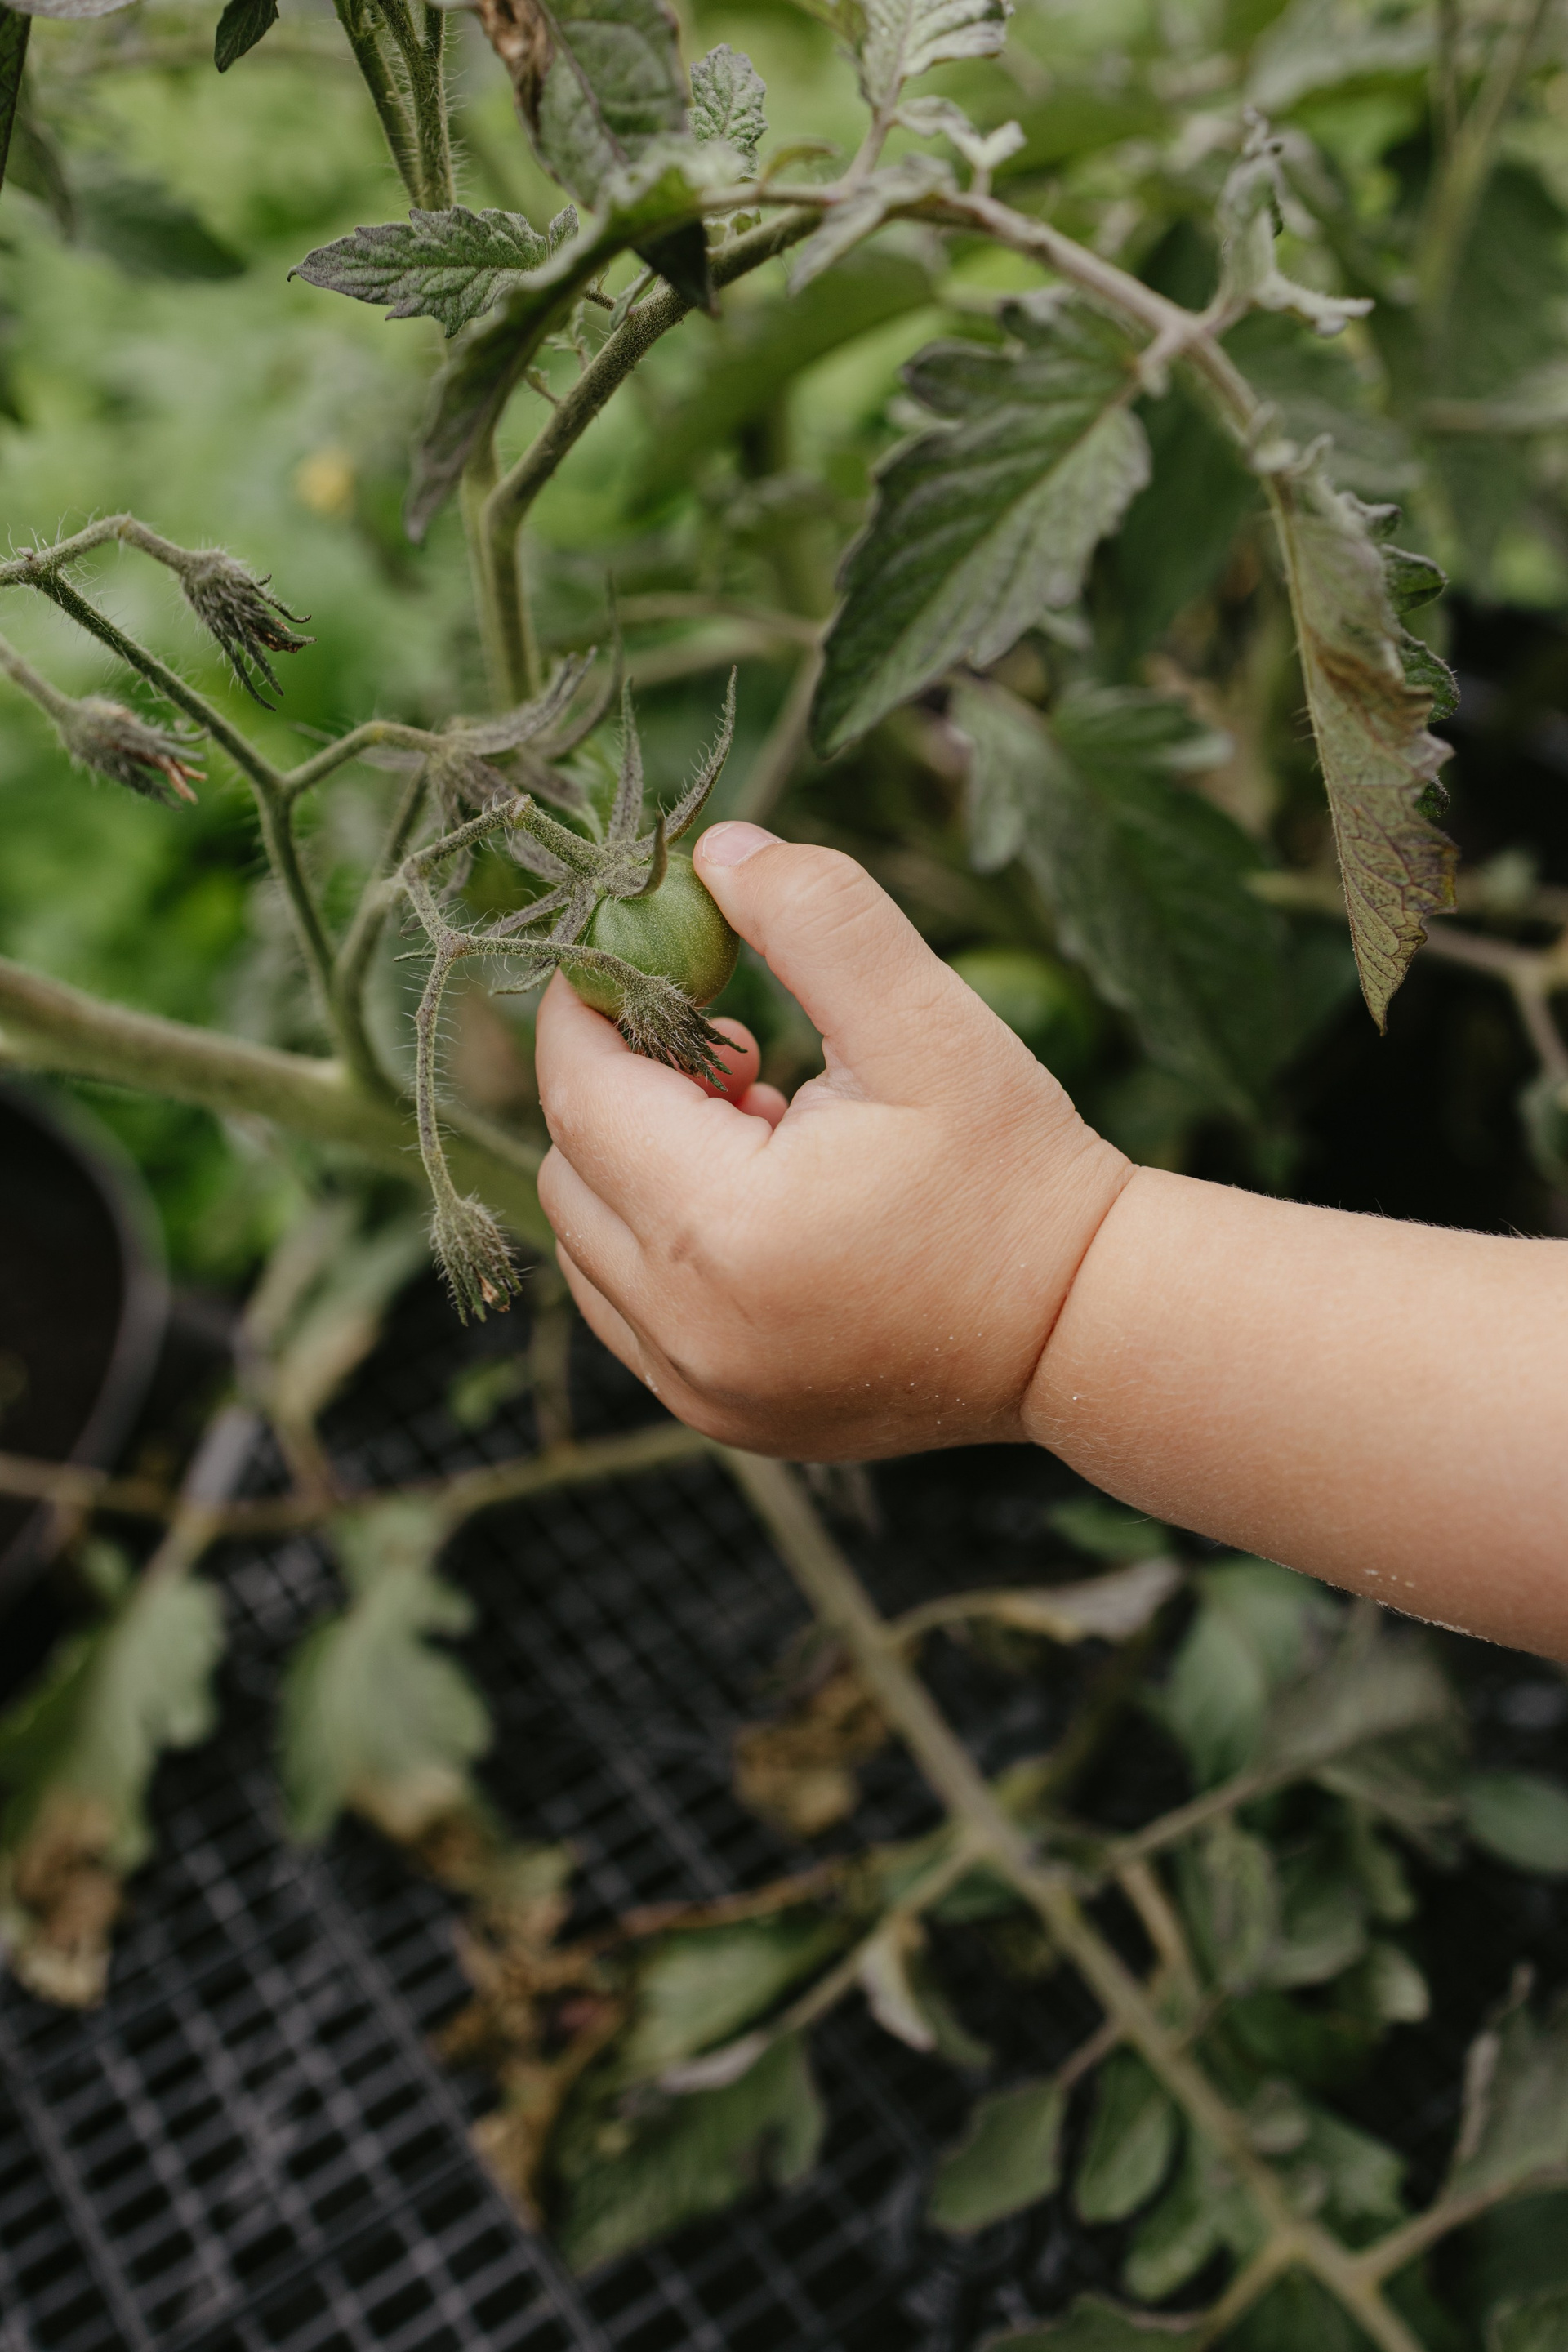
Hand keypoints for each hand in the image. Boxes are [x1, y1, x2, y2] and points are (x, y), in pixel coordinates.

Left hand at [535, 824, 1131, 1459]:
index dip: (592, 1007)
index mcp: (724, 1228)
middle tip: (736, 1052)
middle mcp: (688, 1328)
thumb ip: (816, 917)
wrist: (1086, 1327)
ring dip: (639, 1171)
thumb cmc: (1016, 1170)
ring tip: (762, 1134)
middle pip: (570, 1169)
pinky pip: (631, 1312)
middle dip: (625, 1090)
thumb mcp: (927, 1021)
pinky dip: (661, 1247)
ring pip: (589, 1245)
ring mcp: (700, 1388)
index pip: (580, 1092)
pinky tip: (762, 1210)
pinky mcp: (723, 1417)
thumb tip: (711, 852)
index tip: (643, 956)